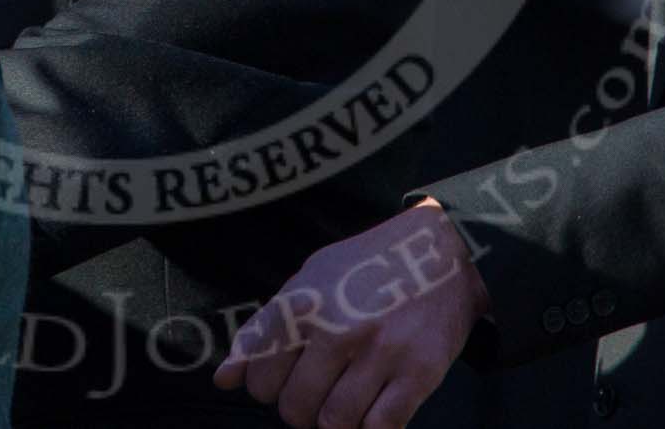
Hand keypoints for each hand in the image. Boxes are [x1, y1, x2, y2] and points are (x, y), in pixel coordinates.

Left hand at [213, 198, 484, 428]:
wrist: (442, 252)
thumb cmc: (364, 268)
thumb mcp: (306, 280)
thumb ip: (262, 329)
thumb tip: (223, 381)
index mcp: (303, 304)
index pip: (259, 378)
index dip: (268, 387)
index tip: (285, 378)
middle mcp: (337, 329)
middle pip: (294, 409)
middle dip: (301, 409)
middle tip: (318, 391)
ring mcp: (380, 353)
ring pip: (334, 423)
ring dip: (334, 422)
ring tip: (343, 399)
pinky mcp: (418, 373)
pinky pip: (380, 427)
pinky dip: (370, 427)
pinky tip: (373, 407)